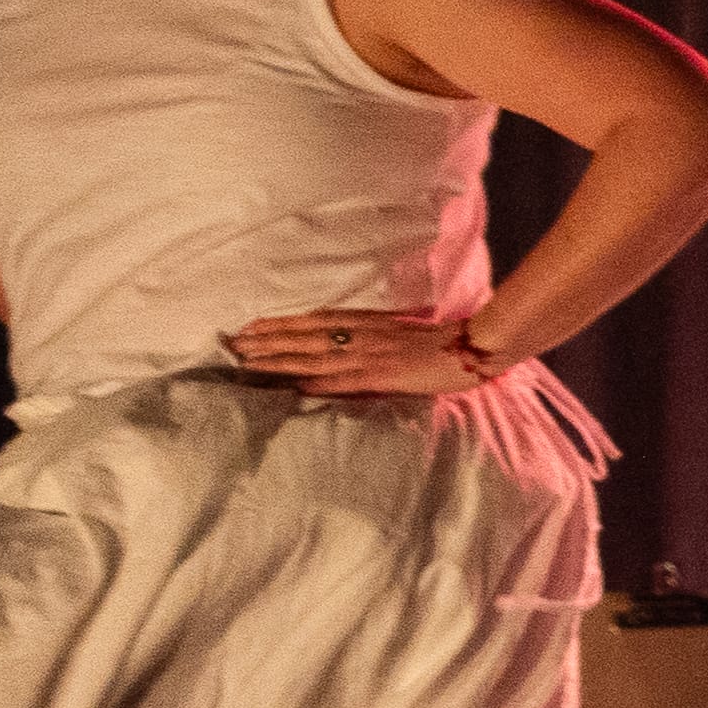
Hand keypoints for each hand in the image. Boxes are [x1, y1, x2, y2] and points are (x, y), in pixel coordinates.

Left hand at [233, 309, 503, 404]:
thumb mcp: (403, 328)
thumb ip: (374, 332)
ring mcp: (370, 354)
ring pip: (313, 357)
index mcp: (368, 322)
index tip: (250, 327)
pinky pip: (340, 380)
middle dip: (266, 340)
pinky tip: (290, 387)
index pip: (314, 320)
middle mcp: (362, 335)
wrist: (476, 344)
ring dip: (278, 360)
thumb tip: (348, 339)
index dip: (280, 324)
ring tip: (246, 362)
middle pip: (304, 336)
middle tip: (231, 344)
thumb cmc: (444, 339)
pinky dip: (313, 382)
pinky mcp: (382, 375)